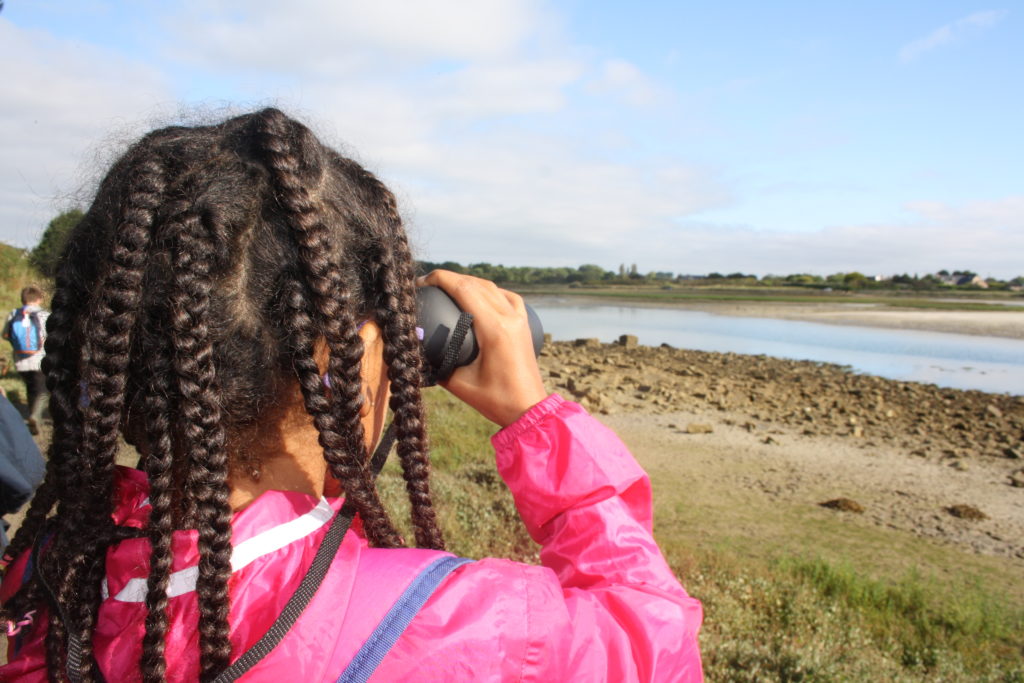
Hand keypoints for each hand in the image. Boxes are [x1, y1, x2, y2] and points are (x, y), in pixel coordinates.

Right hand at [417, 270, 546, 426]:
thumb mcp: (458, 383)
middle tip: (430, 283)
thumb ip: (436, 365)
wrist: (529, 409)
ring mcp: (520, 319)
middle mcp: (510, 318)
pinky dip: (491, 291)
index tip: (423, 280)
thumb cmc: (496, 400)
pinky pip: (508, 297)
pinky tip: (480, 295)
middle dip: (452, 278)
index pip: (465, 290)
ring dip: (470, 281)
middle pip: (478, 284)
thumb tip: (416, 349)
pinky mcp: (525, 325)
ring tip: (450, 286)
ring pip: (493, 287)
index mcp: (494, 329)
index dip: (442, 279)